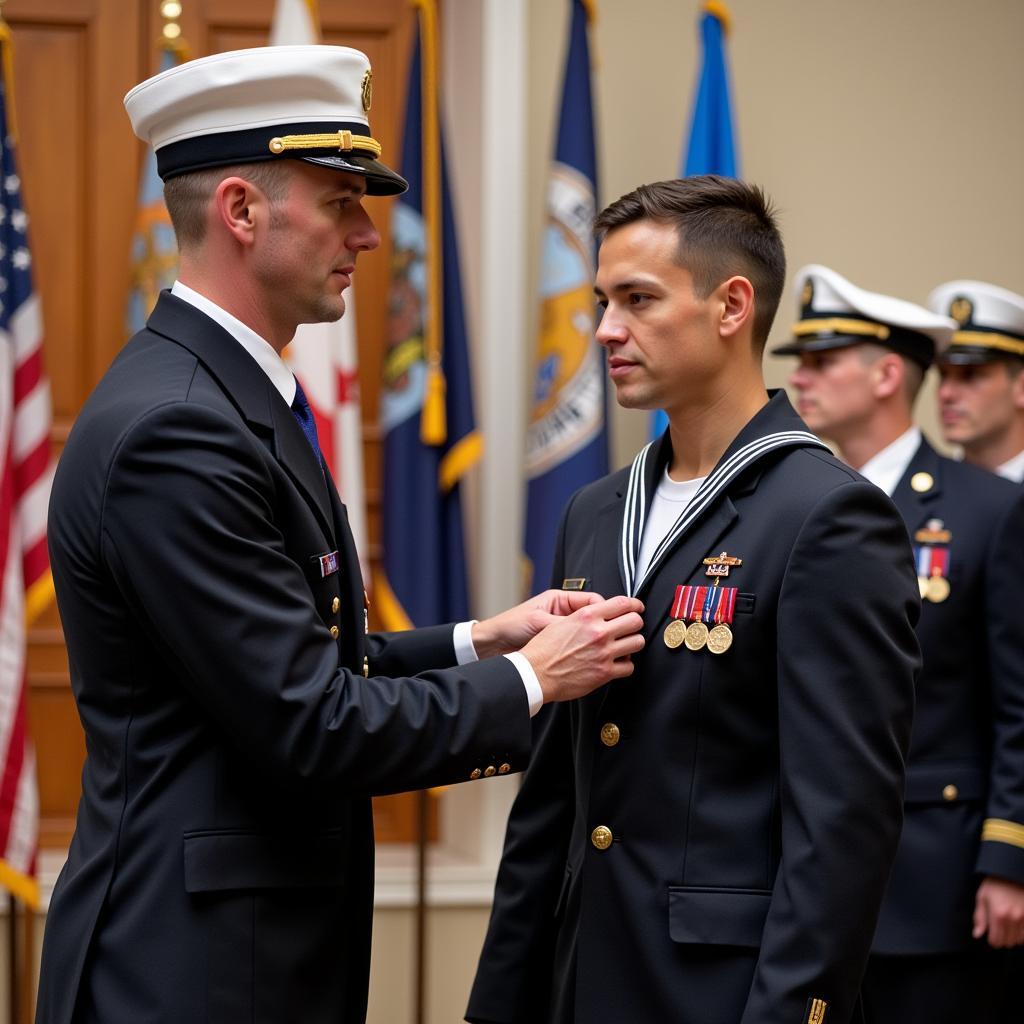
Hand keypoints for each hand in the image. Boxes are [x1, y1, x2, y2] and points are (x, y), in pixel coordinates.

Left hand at [471, 589, 604, 658]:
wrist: (493, 643)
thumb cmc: (511, 626)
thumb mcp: (539, 622)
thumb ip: (561, 624)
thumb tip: (585, 628)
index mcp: (559, 600)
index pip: (591, 600)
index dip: (605, 610)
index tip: (614, 620)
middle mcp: (562, 613)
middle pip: (594, 615)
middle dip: (604, 624)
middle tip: (614, 634)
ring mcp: (561, 628)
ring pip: (588, 631)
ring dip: (594, 639)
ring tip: (602, 647)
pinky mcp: (558, 644)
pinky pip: (578, 645)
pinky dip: (585, 650)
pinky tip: (589, 656)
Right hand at [520, 595, 644, 702]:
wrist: (535, 673)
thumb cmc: (543, 650)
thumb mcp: (561, 621)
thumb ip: (585, 616)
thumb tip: (600, 613)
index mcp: (587, 616)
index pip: (623, 603)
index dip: (634, 604)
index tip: (637, 608)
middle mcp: (598, 632)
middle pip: (635, 621)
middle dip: (635, 624)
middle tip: (631, 628)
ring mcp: (604, 653)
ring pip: (637, 643)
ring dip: (633, 644)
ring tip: (625, 646)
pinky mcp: (605, 673)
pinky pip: (629, 667)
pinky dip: (625, 665)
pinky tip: (617, 663)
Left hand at [972, 876, 1023, 946]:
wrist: (1012, 874)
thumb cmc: (995, 884)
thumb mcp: (982, 898)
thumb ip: (979, 918)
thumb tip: (977, 935)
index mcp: (998, 914)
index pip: (996, 940)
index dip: (992, 940)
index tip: (990, 936)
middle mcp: (1013, 918)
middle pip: (1008, 942)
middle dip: (1001, 939)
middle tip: (998, 930)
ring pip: (1018, 941)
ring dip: (1012, 937)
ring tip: (1007, 927)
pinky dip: (1021, 934)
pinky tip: (1015, 926)